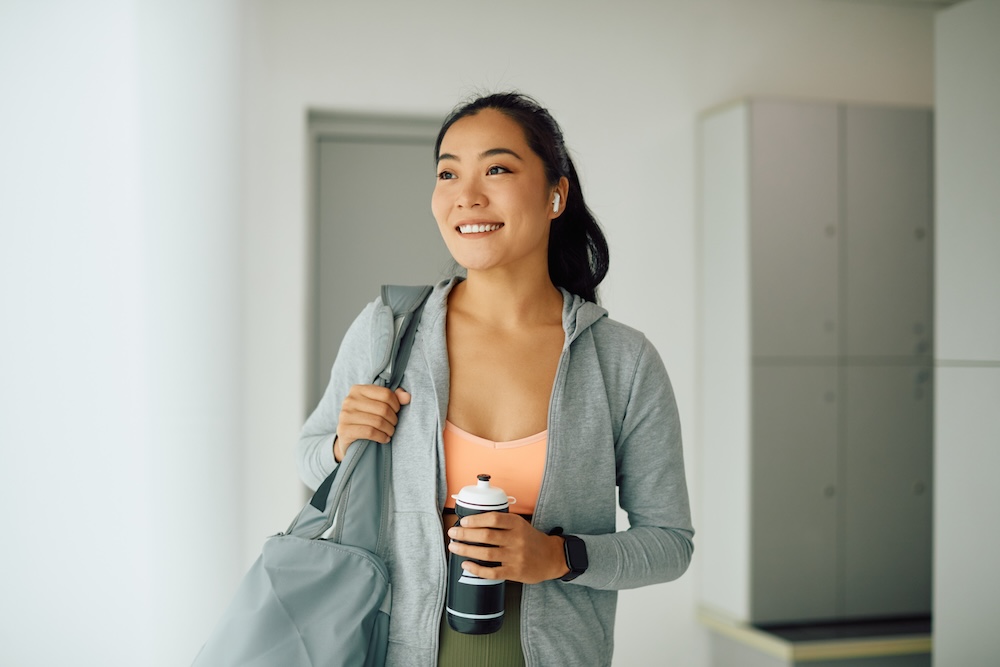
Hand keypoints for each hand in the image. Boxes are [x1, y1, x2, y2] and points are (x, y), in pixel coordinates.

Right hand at [334, 385, 410, 461]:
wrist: (347, 438)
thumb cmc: (366, 419)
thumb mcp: (378, 405)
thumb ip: (394, 398)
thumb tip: (407, 397)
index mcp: (358, 390)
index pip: (386, 394)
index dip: (396, 404)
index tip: (396, 412)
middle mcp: (349, 400)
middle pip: (383, 408)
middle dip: (393, 419)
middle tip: (393, 425)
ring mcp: (345, 415)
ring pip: (378, 421)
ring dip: (389, 429)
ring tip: (390, 432)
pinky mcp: (344, 430)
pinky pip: (370, 432)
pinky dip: (381, 437)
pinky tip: (384, 439)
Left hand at [447, 512, 569, 583]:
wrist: (551, 558)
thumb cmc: (531, 540)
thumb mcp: (520, 525)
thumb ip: (501, 522)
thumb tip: (473, 522)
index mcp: (517, 524)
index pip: (493, 519)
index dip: (476, 520)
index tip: (463, 522)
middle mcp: (516, 540)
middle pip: (486, 536)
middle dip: (465, 534)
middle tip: (452, 533)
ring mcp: (515, 557)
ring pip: (486, 554)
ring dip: (466, 550)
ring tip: (454, 547)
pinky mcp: (515, 572)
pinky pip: (492, 572)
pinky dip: (477, 569)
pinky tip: (466, 565)